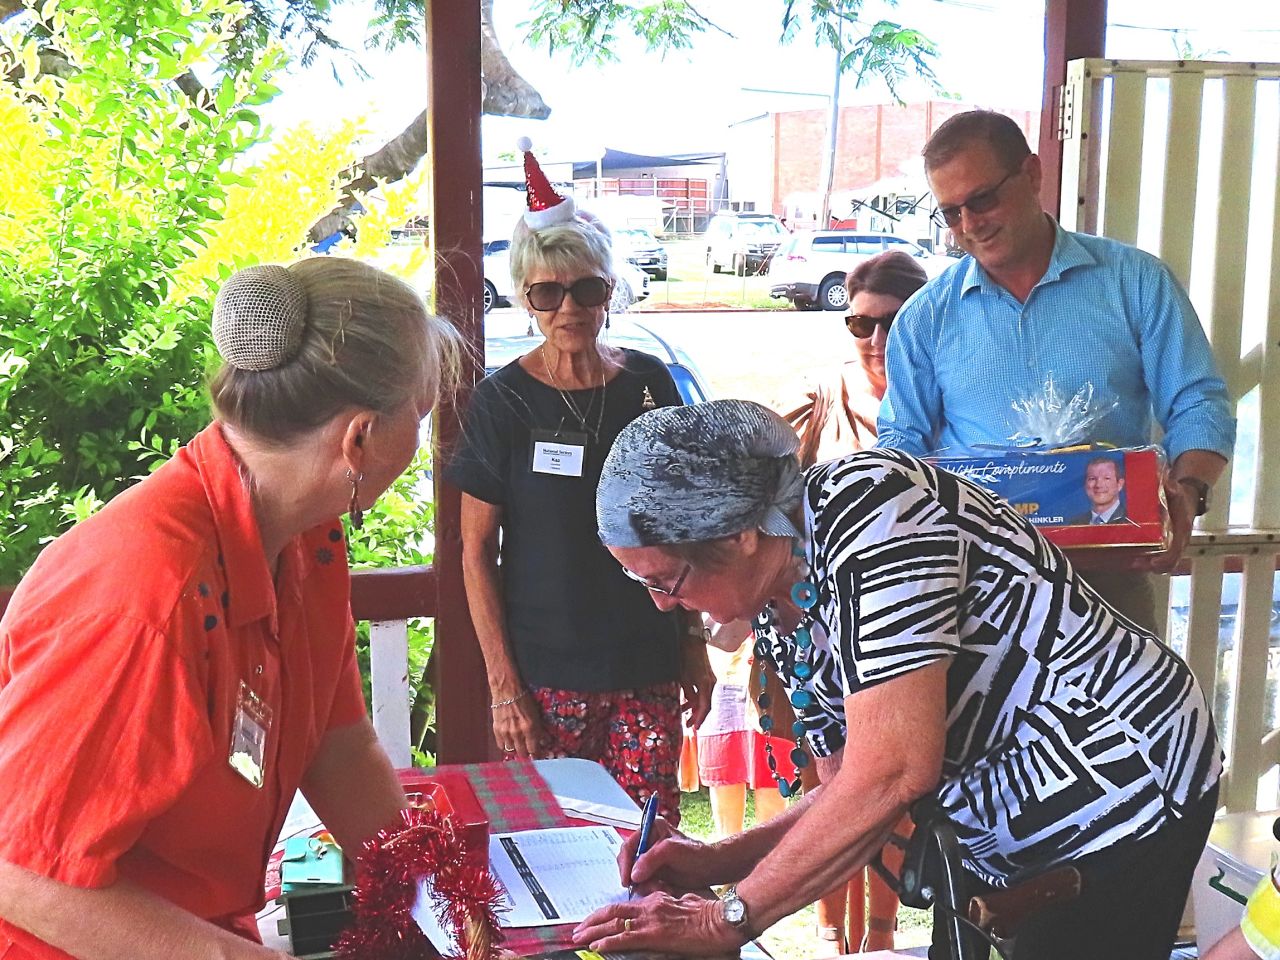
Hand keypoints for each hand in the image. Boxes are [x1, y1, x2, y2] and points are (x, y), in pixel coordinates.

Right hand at [490, 690, 547, 758]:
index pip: (534, 749)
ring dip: (516, 750)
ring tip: (519, 747)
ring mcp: (506, 732)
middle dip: (527, 753)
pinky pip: (501, 746)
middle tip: (529, 752)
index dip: (536, 754)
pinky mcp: (496, 730)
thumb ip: (539, 729)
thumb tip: (544, 741)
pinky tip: (510, 743)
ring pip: (512, 751)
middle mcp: (517, 732)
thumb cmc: (523, 698)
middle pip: (522, 753)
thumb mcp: (536, 713)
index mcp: (530, 728)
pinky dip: (506, 746)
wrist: (507, 689)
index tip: (538, 755)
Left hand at [573, 892, 745, 955]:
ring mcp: (651, 920)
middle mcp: (650, 906)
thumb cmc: (710, 915)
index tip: (594, 921)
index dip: (605, 913)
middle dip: (592, 921)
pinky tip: (597, 947)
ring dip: (593, 931)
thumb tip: (667, 912)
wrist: (722, 919)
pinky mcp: (655, 934)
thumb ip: (672, 907)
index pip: (624, 905)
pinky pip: (625, 938)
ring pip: (614, 923)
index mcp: (657, 900)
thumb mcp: (686, 905)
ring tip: (579, 938)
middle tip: (577, 930)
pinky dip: (609, 942)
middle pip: (612, 911)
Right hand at [619, 816, 719, 890]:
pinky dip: (650, 888)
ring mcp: (650, 859)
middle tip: (638, 888)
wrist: (709, 868)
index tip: (627, 879)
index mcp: (650, 829)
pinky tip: (664, 888)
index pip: (629, 845)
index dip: (625, 863)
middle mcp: (647, 843)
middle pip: (628, 861)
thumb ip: (650, 859)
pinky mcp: (654, 872)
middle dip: (633, 876)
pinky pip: (643, 883)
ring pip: (634, 875)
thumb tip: (633, 874)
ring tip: (660, 887)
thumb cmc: (694, 853)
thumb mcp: (671, 851)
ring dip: (644, 884)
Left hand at [680, 641, 714, 729]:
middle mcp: (711, 683)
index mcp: (706, 685)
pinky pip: (704, 691)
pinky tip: (688, 701)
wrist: (693, 640)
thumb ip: (689, 693)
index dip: (700, 718)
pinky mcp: (708, 675)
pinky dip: (697, 698)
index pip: (705, 707)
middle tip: (690, 724)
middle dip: (698, 715)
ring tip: (686, 714)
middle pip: (707, 704)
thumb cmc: (686, 657)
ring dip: (696, 706)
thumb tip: (691, 706)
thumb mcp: (684, 678)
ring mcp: (711, 679)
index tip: (695, 727)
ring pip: (705, 698)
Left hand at [1129, 474, 1195, 574]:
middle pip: (1169, 563)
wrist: (1188, 499)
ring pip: (1165, 564)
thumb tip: (1170, 486)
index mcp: (1182, 531)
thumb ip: (1174, 489)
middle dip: (1153, 566)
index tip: (1153, 562)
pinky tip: (1133, 559)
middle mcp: (1180, 541)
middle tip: (1135, 564)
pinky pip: (1161, 558)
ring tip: (1132, 563)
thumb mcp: (1178, 491)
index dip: (1165, 559)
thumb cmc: (1180, 498)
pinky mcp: (1168, 545)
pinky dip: (1149, 562)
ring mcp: (1174, 545)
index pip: (1176, 551)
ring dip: (1148, 566)